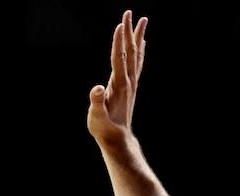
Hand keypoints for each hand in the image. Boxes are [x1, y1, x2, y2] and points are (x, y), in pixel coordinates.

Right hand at [88, 10, 147, 145]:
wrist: (117, 138)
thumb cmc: (104, 128)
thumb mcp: (96, 116)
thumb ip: (96, 102)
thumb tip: (97, 88)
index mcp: (119, 85)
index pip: (119, 58)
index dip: (118, 42)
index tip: (120, 25)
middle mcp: (128, 81)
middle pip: (130, 51)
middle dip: (129, 31)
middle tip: (129, 12)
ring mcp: (131, 83)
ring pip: (136, 55)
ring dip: (138, 36)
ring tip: (142, 20)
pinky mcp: (131, 86)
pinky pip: (137, 63)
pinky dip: (140, 50)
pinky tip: (142, 43)